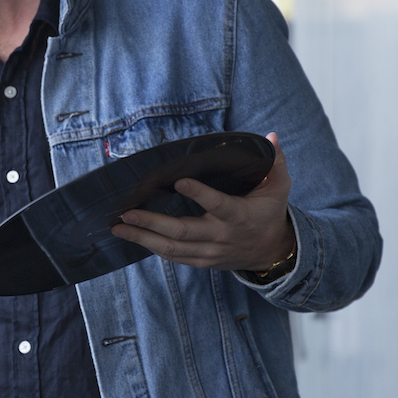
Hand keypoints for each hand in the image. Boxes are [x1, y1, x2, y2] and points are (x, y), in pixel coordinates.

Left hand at [110, 132, 296, 272]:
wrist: (272, 252)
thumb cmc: (270, 213)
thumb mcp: (279, 187)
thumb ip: (275, 163)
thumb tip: (272, 136)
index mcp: (238, 215)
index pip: (217, 204)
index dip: (199, 194)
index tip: (179, 182)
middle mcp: (221, 236)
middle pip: (182, 231)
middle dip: (151, 222)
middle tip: (127, 212)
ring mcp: (209, 251)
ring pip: (172, 248)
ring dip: (143, 237)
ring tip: (119, 227)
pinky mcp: (202, 261)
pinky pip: (174, 257)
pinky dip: (153, 247)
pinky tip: (135, 237)